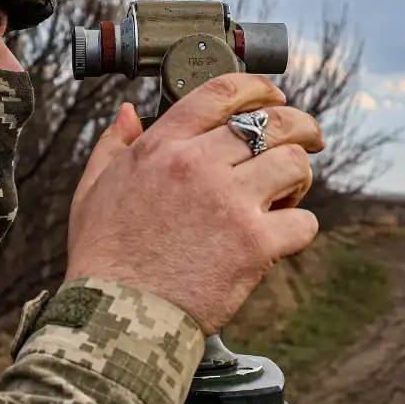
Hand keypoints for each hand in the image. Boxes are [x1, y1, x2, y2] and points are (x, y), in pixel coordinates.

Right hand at [63, 73, 323, 333]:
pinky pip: (303, 222)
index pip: (222, 92)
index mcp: (162, 147)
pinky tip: (281, 237)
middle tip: (310, 139)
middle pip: (273, 123)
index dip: (258, 88)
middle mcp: (198, 166)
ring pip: (294, 164)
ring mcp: (230, 203)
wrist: (118, 316)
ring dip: (299, 178)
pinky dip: (299, 229)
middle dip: (301, 126)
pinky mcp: (254, 245)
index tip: (273, 97)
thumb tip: (128, 112)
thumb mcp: (93, 189)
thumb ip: (113, 145)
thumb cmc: (104, 258)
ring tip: (286, 195)